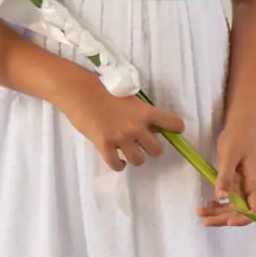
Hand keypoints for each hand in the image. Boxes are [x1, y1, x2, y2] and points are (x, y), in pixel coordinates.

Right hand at [57, 76, 184, 171]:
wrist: (80, 92)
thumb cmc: (104, 90)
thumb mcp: (130, 99)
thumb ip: (142, 114)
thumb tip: (154, 128)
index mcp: (145, 112)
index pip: (173, 123)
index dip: (175, 128)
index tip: (172, 130)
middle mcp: (136, 127)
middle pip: (157, 150)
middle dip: (151, 148)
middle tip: (142, 143)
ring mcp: (120, 138)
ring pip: (139, 161)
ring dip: (135, 158)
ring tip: (128, 152)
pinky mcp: (104, 146)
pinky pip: (117, 165)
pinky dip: (118, 165)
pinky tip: (118, 159)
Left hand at [197, 126, 255, 226]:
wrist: (237, 126)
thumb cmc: (236, 139)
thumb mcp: (229, 157)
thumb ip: (225, 177)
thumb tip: (221, 198)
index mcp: (254, 183)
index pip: (255, 209)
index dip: (243, 218)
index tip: (227, 221)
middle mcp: (250, 188)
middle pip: (241, 212)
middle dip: (224, 218)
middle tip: (205, 221)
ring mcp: (242, 187)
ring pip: (233, 208)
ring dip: (218, 213)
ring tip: (201, 213)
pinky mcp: (234, 183)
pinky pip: (228, 199)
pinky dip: (218, 204)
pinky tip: (208, 204)